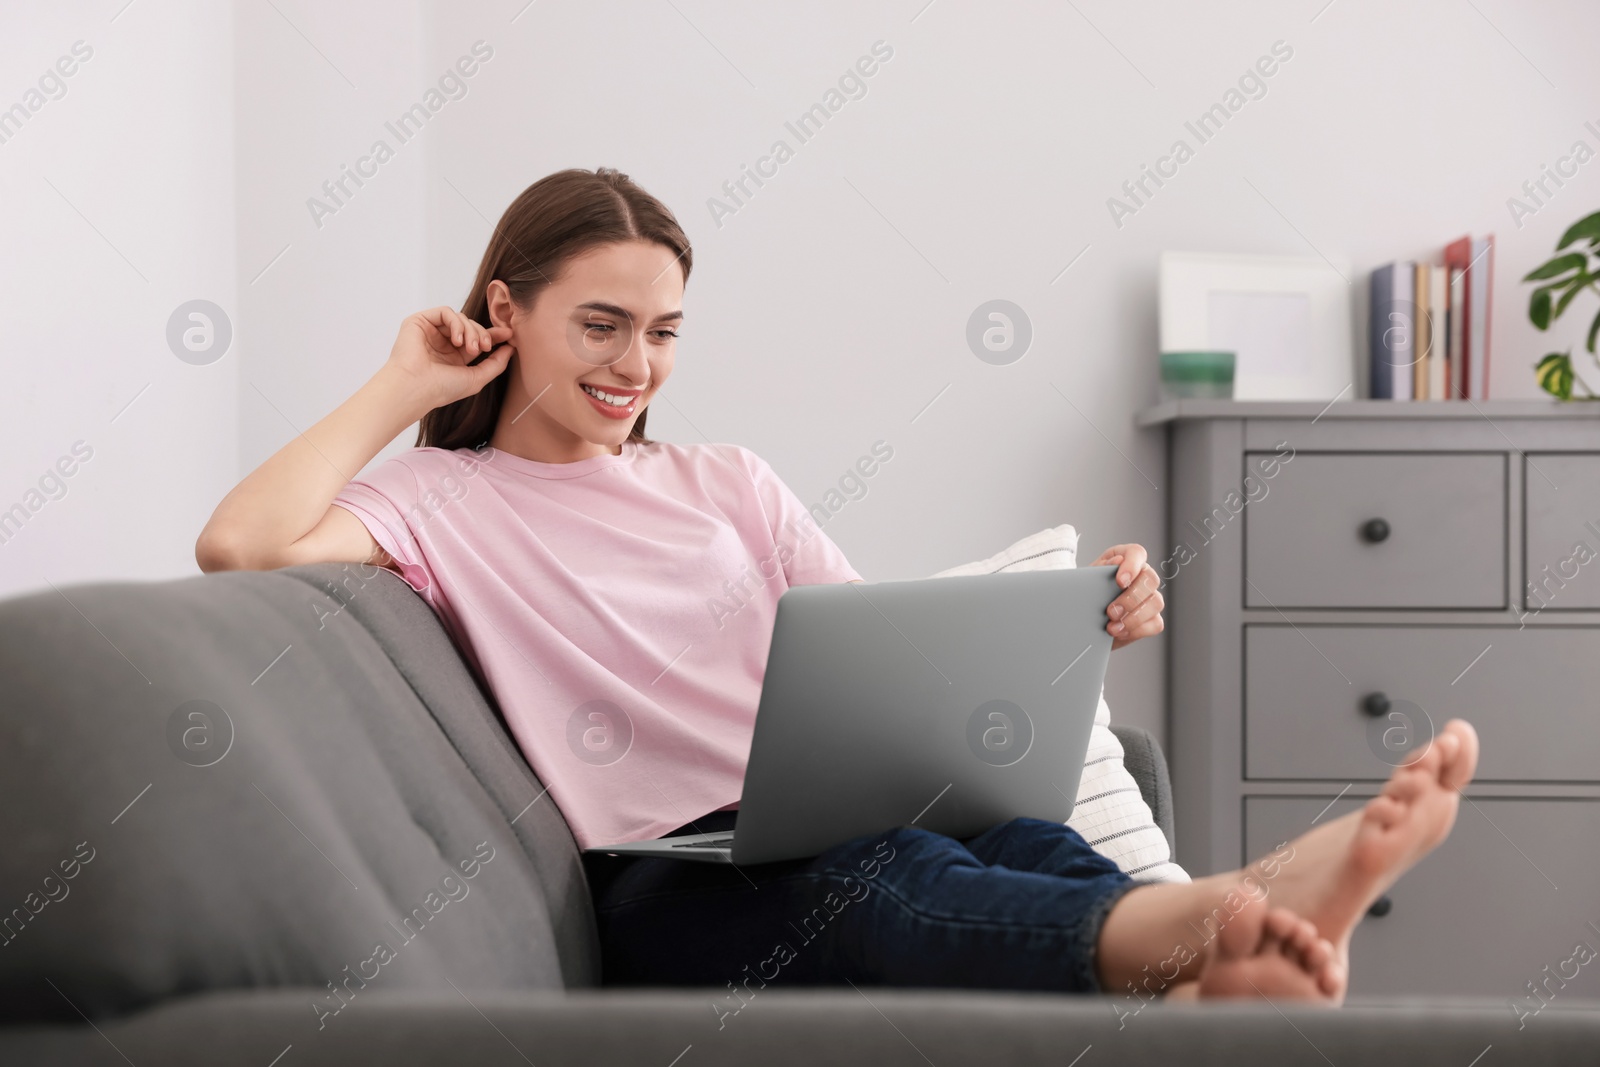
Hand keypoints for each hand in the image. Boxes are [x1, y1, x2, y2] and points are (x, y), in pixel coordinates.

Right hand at [383, 306, 515, 412]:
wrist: (415, 388)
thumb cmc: (441, 388)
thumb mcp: (477, 378)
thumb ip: (496, 363)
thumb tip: (511, 348)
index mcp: (454, 357)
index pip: (477, 339)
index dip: (494, 335)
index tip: (509, 334)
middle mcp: (442, 343)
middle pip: (471, 326)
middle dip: (482, 334)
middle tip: (484, 347)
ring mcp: (431, 331)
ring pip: (460, 319)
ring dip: (471, 330)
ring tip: (470, 348)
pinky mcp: (419, 322)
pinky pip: (445, 312)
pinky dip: (456, 323)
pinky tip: (456, 340)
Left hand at [1090, 543, 1163, 650]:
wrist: (1084, 620)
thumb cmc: (1087, 593)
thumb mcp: (1087, 580)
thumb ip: (1100, 568)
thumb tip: (1117, 561)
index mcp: (1125, 559)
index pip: (1137, 553)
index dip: (1132, 565)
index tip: (1119, 582)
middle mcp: (1142, 575)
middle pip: (1151, 579)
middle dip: (1131, 598)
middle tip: (1110, 611)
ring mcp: (1150, 597)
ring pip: (1156, 602)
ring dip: (1134, 617)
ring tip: (1112, 627)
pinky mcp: (1152, 618)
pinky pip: (1155, 623)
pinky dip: (1137, 630)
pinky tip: (1120, 632)